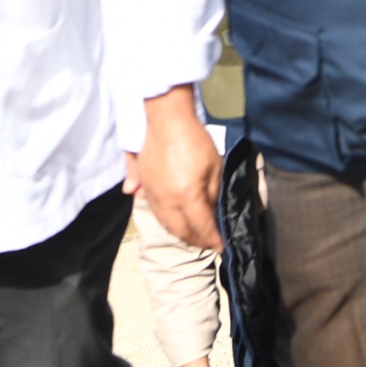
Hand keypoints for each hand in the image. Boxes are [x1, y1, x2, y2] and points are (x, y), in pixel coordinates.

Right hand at [137, 85, 223, 251]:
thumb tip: (211, 211)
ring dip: (180, 234)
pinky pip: (155, 212)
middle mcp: (167, 201)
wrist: (166, 120)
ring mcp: (152, 195)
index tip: (221, 246)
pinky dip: (167, 222)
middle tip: (208, 244)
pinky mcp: (144, 186)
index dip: (212, 240)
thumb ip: (213, 193)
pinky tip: (175, 222)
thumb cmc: (194, 140)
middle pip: (181, 231)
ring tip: (193, 236)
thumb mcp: (214, 166)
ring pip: (166, 224)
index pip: (202, 227)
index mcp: (187, 196)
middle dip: (196, 241)